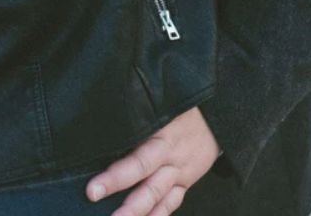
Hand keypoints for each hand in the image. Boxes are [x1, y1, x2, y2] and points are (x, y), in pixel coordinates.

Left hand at [84, 107, 220, 214]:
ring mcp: (180, 175)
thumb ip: (137, 115)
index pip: (137, 162)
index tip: (92, 190)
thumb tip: (105, 118)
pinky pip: (171, 204)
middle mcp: (171, 161)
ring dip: (139, 215)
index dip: (115, 177)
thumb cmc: (181, 105)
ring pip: (159, 200)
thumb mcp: (161, 104)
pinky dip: (158, 215)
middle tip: (100, 209)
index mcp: (163, 138)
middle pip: (147, 187)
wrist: (217, 116)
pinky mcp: (185, 183)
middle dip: (125, 206)